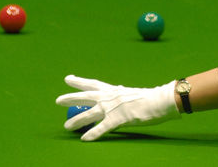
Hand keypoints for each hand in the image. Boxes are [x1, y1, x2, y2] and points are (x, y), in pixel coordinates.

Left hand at [55, 75, 180, 140]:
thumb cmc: (149, 98)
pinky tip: (85, 139)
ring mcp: (113, 108)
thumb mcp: (131, 94)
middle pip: (86, 96)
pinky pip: (102, 128)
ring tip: (66, 126)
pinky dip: (93, 134)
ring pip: (90, 114)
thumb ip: (121, 95)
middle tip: (58, 100)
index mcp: (114, 90)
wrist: (160, 101)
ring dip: (77, 120)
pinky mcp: (118, 119)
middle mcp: (110, 96)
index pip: (93, 84)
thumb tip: (117, 92)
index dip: (80, 82)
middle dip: (71, 98)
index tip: (68, 78)